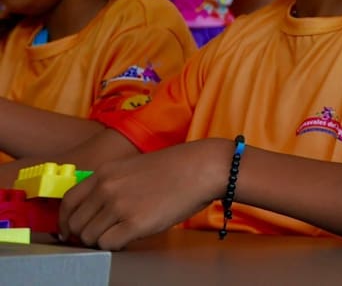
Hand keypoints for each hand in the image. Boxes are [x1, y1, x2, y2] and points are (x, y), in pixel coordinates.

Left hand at [59, 138, 226, 249]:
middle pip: (76, 223)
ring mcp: (119, 206)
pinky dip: (115, 245)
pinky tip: (130, 236)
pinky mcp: (135, 224)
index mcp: (105, 173)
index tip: (71, 230)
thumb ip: (110, 183)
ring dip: (101, 240)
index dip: (67, 220)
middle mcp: (106, 188)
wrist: (203, 168)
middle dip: (84, 234)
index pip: (68, 202)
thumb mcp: (133, 167)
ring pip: (89, 237)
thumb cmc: (175, 168)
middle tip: (99, 236)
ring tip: (120, 233)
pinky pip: (108, 245)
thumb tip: (94, 209)